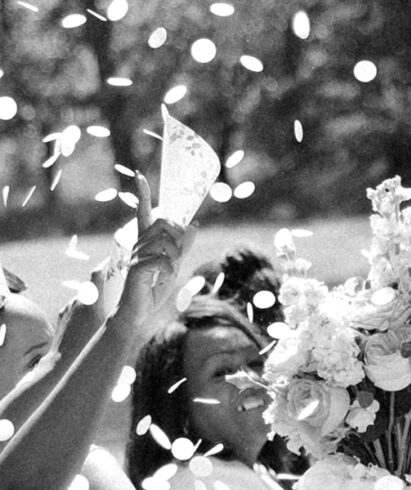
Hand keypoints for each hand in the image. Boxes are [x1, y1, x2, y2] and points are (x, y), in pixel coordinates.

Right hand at [114, 176, 194, 332]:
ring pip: (165, 242)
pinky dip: (169, 269)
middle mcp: (139, 244)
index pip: (144, 213)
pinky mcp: (137, 268)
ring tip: (167, 271)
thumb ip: (183, 247)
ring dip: (174, 256)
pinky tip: (162, 278)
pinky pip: (162, 260)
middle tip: (176, 257)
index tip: (139, 176)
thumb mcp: (174, 266)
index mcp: (146, 242)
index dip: (143, 195)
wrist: (139, 313)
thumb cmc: (153, 289)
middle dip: (178, 236)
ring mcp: (136, 255)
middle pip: (163, 223)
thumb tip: (194, 225)